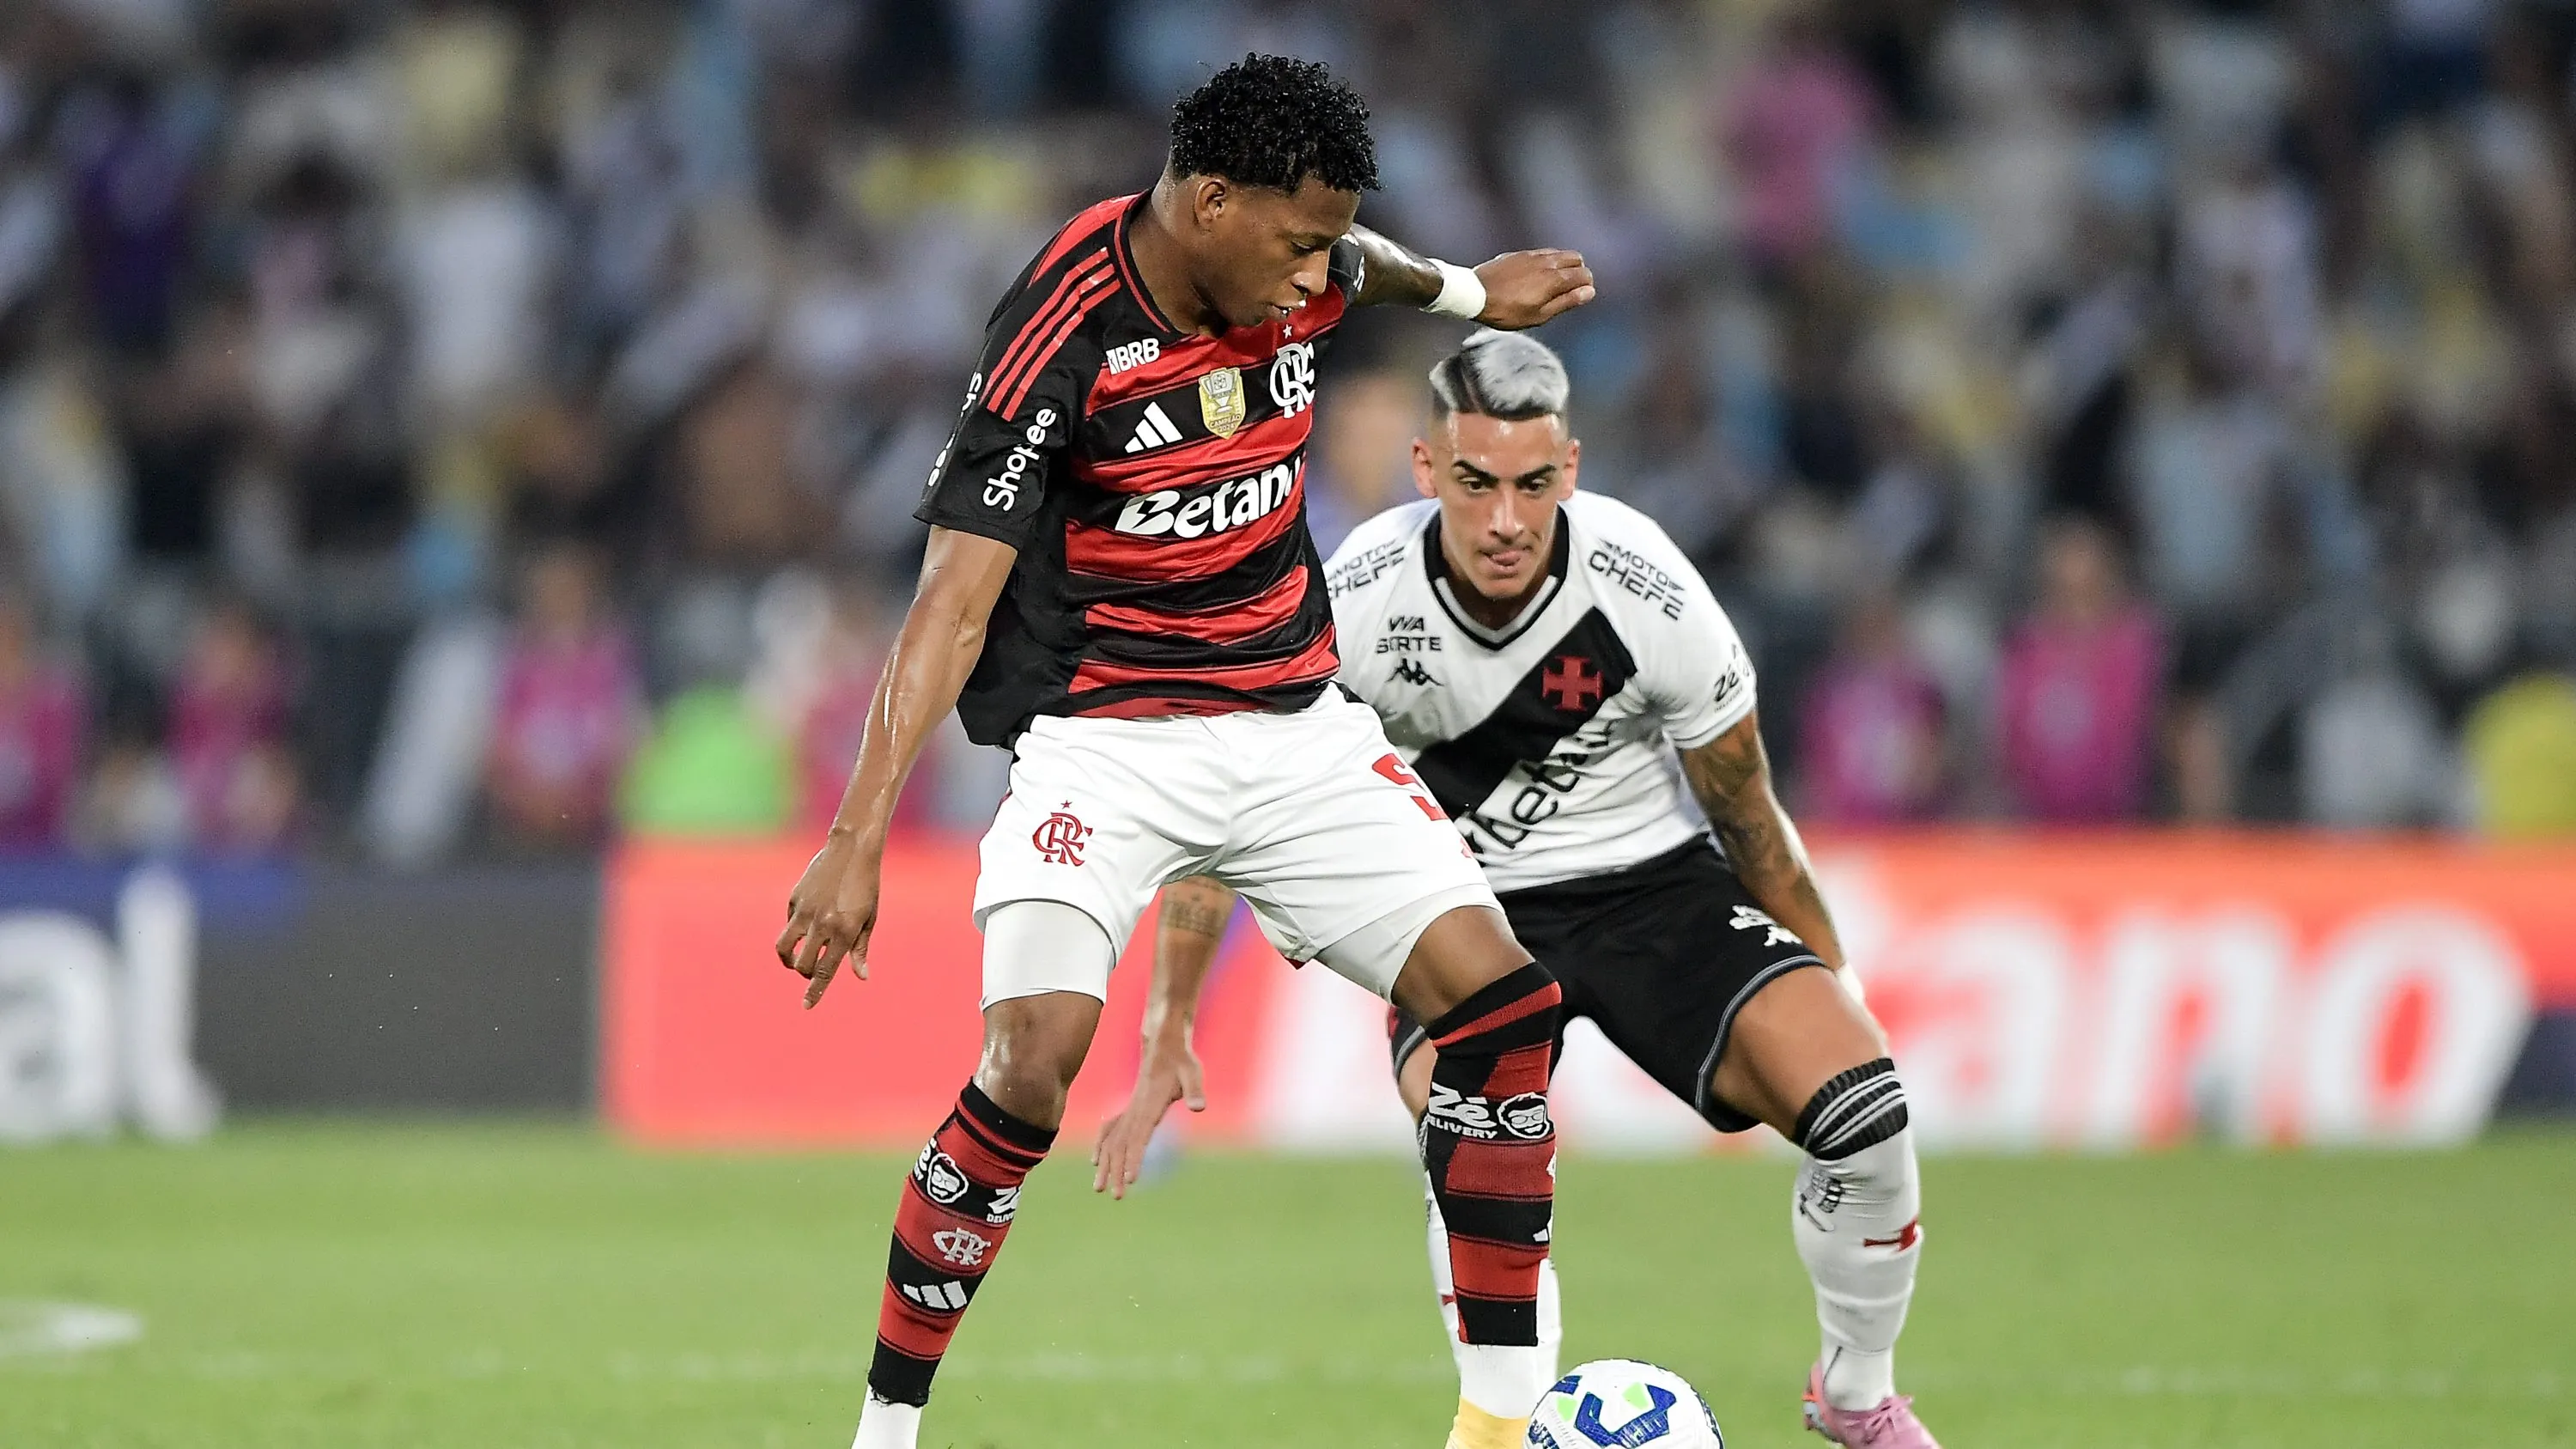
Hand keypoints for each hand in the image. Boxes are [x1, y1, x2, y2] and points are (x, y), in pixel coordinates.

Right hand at [774, 830, 882, 1008]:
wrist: (852, 849)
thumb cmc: (866, 886)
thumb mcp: (868, 918)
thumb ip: (860, 949)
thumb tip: (861, 977)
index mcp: (844, 932)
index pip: (824, 971)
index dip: (814, 992)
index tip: (806, 1007)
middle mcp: (822, 924)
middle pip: (802, 964)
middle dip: (805, 974)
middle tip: (812, 971)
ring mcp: (805, 911)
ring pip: (785, 947)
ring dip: (789, 959)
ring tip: (797, 958)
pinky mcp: (794, 898)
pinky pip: (789, 923)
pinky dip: (795, 930)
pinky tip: (807, 922)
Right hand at [1091, 1035, 1205, 1198]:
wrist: (1164, 1044)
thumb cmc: (1182, 1060)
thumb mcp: (1193, 1072)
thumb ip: (1195, 1090)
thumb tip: (1199, 1107)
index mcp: (1149, 1105)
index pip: (1140, 1137)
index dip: (1135, 1158)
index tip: (1131, 1179)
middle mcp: (1135, 1110)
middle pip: (1122, 1145)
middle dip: (1117, 1171)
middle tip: (1115, 1196)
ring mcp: (1129, 1109)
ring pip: (1112, 1141)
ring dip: (1106, 1165)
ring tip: (1099, 1188)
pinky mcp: (1130, 1108)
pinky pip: (1110, 1130)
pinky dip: (1102, 1145)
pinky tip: (1097, 1160)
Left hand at [1474, 249, 1595, 328]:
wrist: (1474, 295)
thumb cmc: (1506, 311)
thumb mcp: (1538, 315)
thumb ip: (1566, 302)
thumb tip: (1589, 292)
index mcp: (1554, 278)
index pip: (1584, 274)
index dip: (1587, 286)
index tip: (1579, 297)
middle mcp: (1546, 261)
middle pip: (1576, 258)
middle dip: (1579, 271)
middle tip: (1570, 289)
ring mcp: (1531, 255)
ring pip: (1559, 252)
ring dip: (1564, 265)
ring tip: (1554, 283)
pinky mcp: (1518, 254)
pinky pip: (1542, 252)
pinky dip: (1548, 261)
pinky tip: (1537, 275)